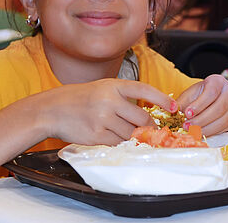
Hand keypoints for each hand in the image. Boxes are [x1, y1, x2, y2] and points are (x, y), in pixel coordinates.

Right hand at [33, 79, 175, 145]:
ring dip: (133, 136)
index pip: (144, 90)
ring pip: (131, 133)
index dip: (162, 99)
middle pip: (142, 118)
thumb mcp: (103, 89)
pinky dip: (120, 142)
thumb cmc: (81, 99)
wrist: (53, 110)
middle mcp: (110, 100)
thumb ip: (124, 98)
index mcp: (114, 86)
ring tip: (124, 131)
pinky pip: (118, 142)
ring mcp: (103, 118)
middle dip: (149, 126)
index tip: (173, 107)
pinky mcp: (97, 135)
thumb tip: (149, 113)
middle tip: (151, 129)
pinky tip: (113, 137)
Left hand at [176, 75, 227, 135]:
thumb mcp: (192, 93)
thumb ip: (183, 102)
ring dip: (205, 128)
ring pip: (222, 121)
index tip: (187, 113)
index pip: (211, 93)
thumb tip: (172, 112)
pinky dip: (210, 132)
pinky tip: (199, 133)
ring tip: (191, 131)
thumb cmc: (202, 94)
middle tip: (186, 126)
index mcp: (218, 82)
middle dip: (201, 120)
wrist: (219, 98)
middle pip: (218, 108)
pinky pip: (223, 128)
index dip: (199, 104)